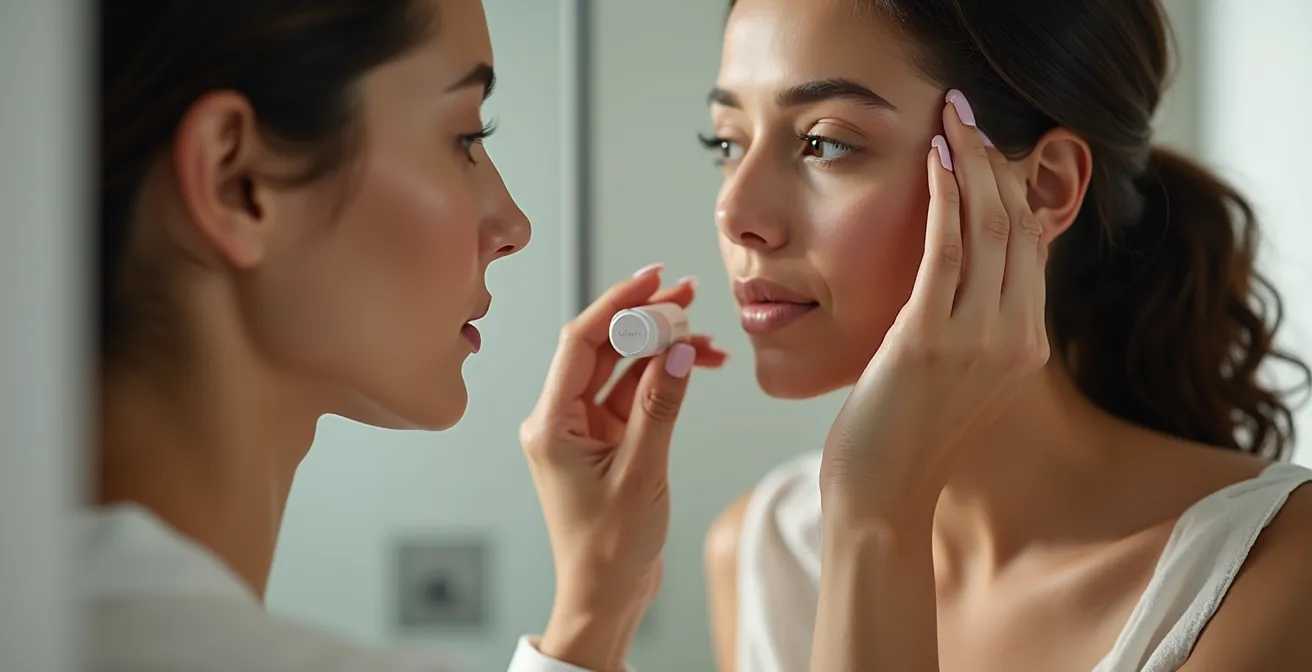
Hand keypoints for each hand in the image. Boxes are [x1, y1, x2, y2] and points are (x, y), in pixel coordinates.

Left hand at [520, 265, 727, 669]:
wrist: (606, 597)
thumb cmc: (609, 549)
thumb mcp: (641, 472)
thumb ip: (658, 407)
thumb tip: (677, 350)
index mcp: (550, 424)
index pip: (580, 342)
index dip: (617, 304)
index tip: (654, 280)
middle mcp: (559, 420)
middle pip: (601, 348)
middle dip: (644, 320)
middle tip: (689, 297)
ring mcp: (582, 430)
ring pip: (621, 369)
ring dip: (660, 349)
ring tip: (705, 336)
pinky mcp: (604, 442)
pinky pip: (632, 395)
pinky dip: (661, 379)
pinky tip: (693, 367)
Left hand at [820, 91, 1049, 522]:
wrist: (882, 494)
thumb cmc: (906, 434)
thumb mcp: (954, 375)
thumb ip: (970, 323)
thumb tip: (958, 266)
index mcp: (1027, 347)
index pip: (1031, 248)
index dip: (1013, 188)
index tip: (989, 145)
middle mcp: (1015, 340)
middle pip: (1018, 227)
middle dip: (994, 161)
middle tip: (969, 115)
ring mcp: (978, 341)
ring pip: (988, 229)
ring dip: (970, 165)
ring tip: (952, 122)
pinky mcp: (930, 339)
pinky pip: (946, 249)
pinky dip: (943, 197)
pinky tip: (934, 161)